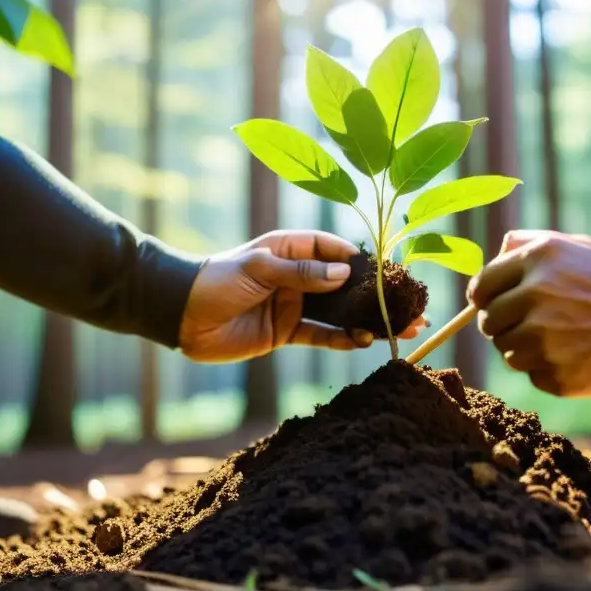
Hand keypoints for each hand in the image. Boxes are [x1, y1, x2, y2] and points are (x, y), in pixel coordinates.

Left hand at [179, 230, 425, 362]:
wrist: (180, 315)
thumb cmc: (216, 279)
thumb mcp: (259, 268)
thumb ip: (302, 272)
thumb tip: (344, 275)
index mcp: (293, 247)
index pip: (337, 251)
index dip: (364, 262)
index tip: (391, 273)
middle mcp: (299, 275)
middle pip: (346, 285)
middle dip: (377, 296)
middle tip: (410, 307)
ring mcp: (295, 304)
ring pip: (340, 312)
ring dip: (368, 321)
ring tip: (401, 330)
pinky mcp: (287, 331)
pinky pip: (322, 335)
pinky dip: (343, 339)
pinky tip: (365, 342)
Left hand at [467, 230, 590, 396]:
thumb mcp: (574, 246)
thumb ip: (530, 243)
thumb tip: (497, 250)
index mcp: (535, 261)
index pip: (480, 288)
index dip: (481, 299)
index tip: (490, 305)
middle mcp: (534, 297)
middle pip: (489, 323)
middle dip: (502, 324)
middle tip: (528, 324)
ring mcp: (544, 339)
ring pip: (508, 352)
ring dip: (525, 348)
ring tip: (558, 338)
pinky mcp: (556, 375)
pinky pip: (534, 375)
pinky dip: (548, 369)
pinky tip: (576, 355)